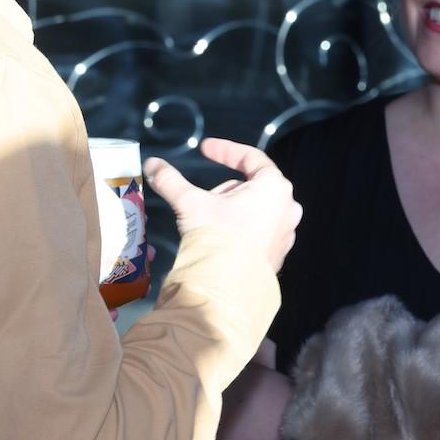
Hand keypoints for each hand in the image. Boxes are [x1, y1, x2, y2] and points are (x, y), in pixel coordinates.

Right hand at [143, 138, 300, 272]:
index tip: (205, 149)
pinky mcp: (278, 254)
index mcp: (275, 187)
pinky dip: (239, 231)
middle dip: (223, 191)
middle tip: (202, 202)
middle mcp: (288, 208)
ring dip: (230, 211)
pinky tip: (220, 242)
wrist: (227, 289)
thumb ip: (171, 180)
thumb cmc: (217, 238)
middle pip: (250, 187)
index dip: (225, 151)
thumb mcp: (190, 203)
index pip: (250, 158)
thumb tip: (151, 163)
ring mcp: (286, 233)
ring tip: (208, 225)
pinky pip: (257, 232)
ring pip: (253, 210)